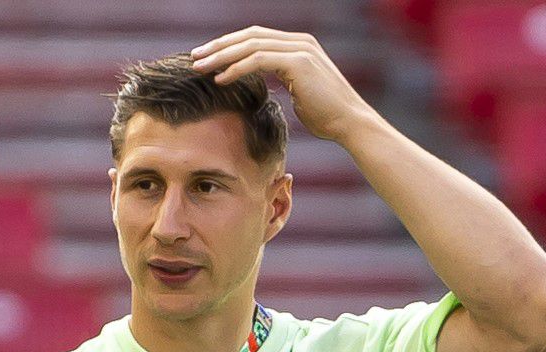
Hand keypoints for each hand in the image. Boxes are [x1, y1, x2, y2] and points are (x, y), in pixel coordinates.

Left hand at [192, 28, 380, 141]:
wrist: (350, 123)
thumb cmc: (327, 116)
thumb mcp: (300, 92)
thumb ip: (282, 79)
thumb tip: (261, 84)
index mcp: (298, 45)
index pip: (255, 37)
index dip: (229, 45)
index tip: (207, 57)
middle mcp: (299, 41)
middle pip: (249, 35)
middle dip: (219, 46)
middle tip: (195, 57)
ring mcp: (300, 49)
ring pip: (250, 45)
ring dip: (222, 56)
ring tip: (200, 68)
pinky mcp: (298, 62)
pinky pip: (258, 61)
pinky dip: (236, 69)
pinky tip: (220, 79)